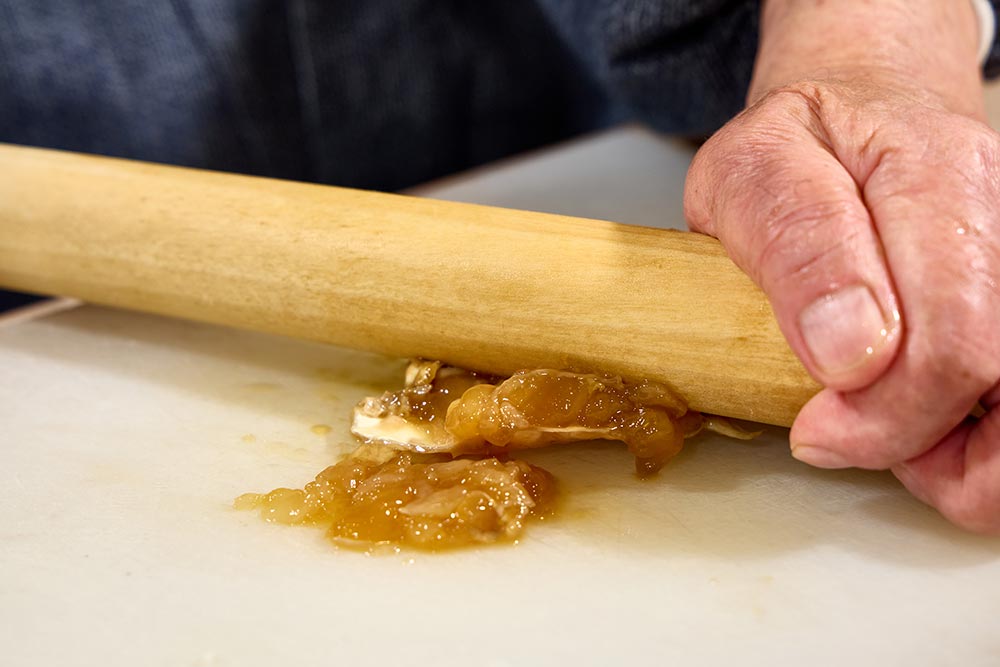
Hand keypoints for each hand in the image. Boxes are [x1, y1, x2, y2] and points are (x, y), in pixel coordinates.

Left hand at [683, 0, 999, 531]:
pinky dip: (982, 437)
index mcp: (933, 178)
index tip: (813, 431)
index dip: (883, 419)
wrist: (868, 103)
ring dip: (971, 456)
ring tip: (893, 436)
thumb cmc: (801, 143)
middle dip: (926, 447)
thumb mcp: (748, 172)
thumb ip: (795, 246)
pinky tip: (928, 417)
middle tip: (845, 436)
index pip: (950, 340)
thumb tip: (850, 355)